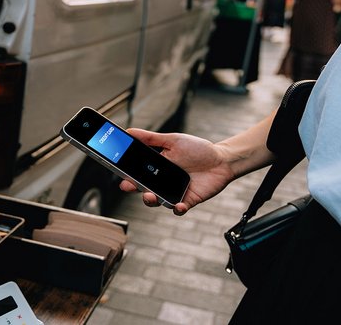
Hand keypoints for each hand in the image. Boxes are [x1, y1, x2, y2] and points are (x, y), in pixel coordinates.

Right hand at [118, 129, 235, 215]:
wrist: (221, 159)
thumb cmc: (197, 149)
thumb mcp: (172, 140)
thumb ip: (151, 138)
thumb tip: (129, 131)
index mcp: (155, 167)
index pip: (136, 173)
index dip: (126, 174)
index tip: (119, 173)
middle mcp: (161, 182)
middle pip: (143, 188)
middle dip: (134, 188)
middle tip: (128, 185)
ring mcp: (173, 192)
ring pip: (157, 201)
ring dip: (151, 201)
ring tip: (150, 196)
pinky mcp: (187, 201)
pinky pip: (178, 209)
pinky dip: (177, 208)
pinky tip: (178, 205)